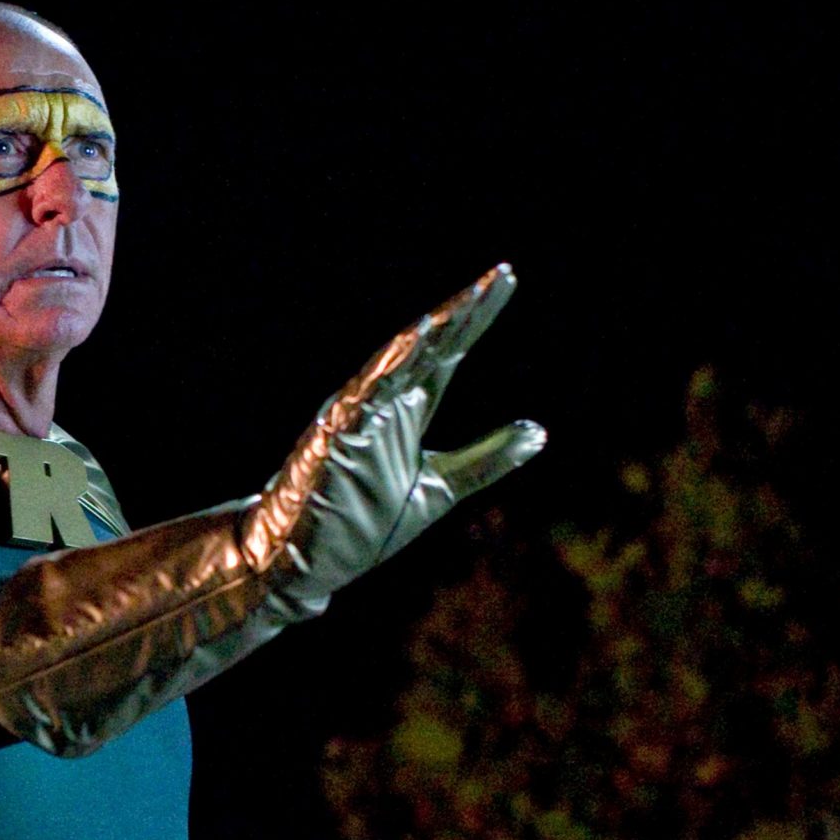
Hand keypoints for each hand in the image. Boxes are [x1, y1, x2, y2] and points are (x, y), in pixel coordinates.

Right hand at [247, 264, 546, 612]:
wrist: (300, 564)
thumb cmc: (360, 526)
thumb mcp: (439, 490)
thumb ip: (485, 460)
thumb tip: (538, 431)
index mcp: (406, 412)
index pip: (447, 355)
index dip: (476, 320)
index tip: (507, 282)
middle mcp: (382, 404)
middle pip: (429, 347)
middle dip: (464, 312)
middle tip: (502, 275)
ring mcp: (355, 417)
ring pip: (397, 361)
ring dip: (432, 330)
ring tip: (467, 299)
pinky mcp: (333, 437)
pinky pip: (363, 394)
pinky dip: (388, 365)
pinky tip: (416, 338)